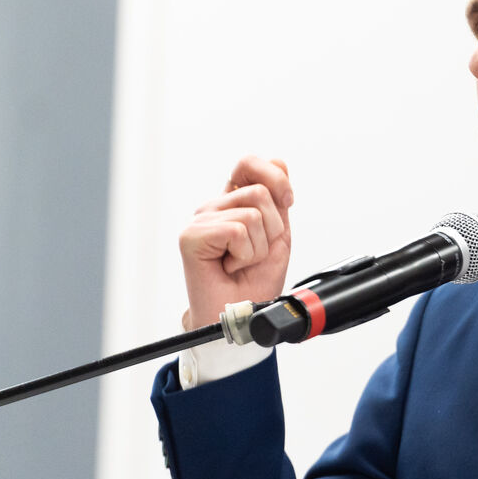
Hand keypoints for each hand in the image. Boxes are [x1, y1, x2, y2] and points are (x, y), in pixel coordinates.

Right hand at [178, 155, 293, 330]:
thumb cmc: (255, 281)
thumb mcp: (278, 235)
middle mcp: (214, 207)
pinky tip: (230, 267)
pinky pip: (237, 230)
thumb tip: (278, 162)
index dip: (276, 178)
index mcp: (233, 202)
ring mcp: (201, 220)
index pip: (250, 163)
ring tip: (242, 262)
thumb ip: (278, 199)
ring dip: (259, 246)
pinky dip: (245, 254)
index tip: (286, 202)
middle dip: (273, 226)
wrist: (241, 316)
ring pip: (252, 213)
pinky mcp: (191, 236)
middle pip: (259, 189)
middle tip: (256, 251)